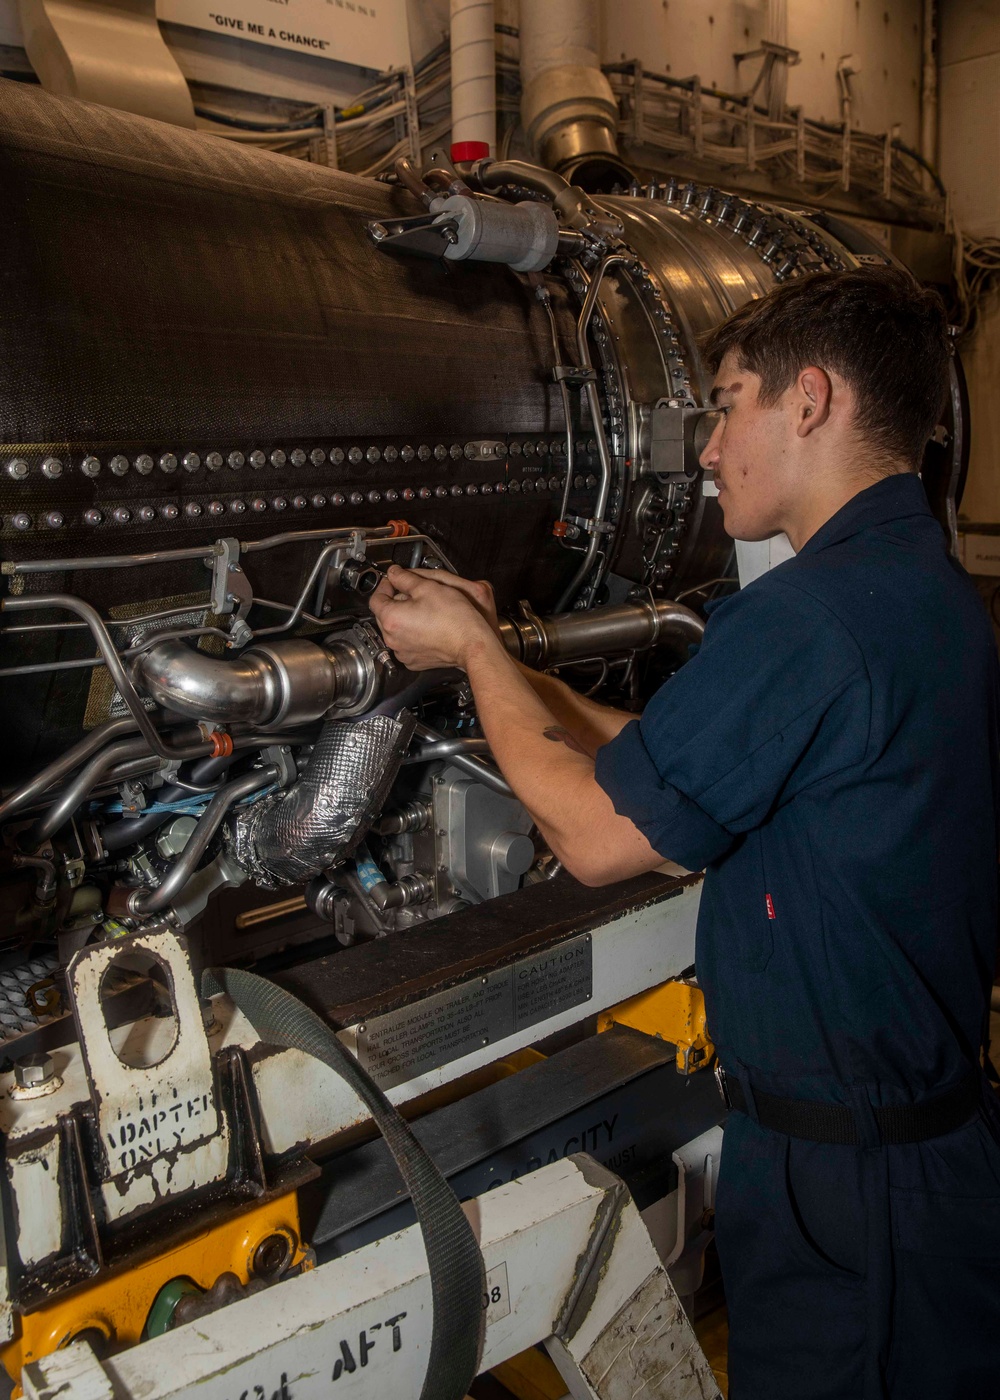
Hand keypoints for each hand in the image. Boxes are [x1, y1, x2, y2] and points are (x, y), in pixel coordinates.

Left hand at [368, 565, 501, 671]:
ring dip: (403, 619)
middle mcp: (392, 639)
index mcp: (391, 619)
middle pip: (384, 615)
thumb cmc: (454, 618)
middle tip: (412, 594)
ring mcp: (403, 652)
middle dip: (395, 602)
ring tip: (423, 611)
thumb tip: (395, 573)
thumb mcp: (428, 587)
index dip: (385, 585)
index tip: (395, 580)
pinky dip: (412, 635)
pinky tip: (427, 627)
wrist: (471, 644)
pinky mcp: (414, 661)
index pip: (375, 598)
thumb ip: (405, 577)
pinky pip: (406, 644)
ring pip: (395, 630)